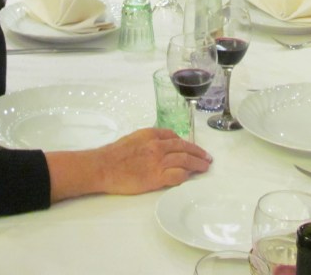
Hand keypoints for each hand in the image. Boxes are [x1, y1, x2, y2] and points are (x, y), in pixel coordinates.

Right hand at [45, 128, 211, 201]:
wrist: (103, 167)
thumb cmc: (114, 154)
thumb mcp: (133, 138)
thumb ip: (148, 140)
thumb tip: (161, 145)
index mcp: (151, 134)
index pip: (174, 136)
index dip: (186, 142)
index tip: (191, 147)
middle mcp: (158, 146)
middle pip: (184, 147)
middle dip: (198, 152)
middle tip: (207, 157)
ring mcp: (159, 161)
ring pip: (185, 161)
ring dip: (198, 164)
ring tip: (205, 167)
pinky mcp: (157, 177)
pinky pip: (178, 176)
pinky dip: (186, 176)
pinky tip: (189, 177)